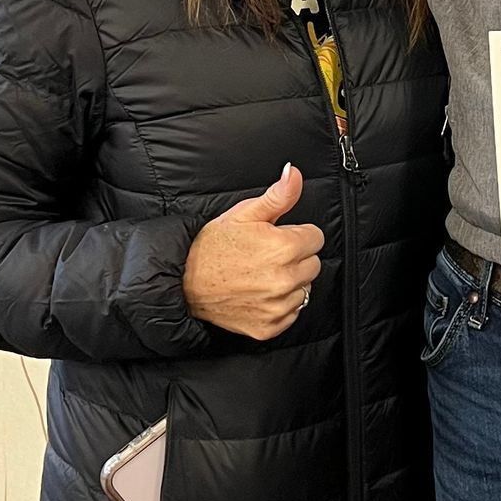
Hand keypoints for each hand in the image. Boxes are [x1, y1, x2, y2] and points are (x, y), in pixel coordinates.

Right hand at [182, 162, 324, 339]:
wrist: (184, 283)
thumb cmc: (212, 248)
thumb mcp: (244, 214)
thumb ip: (278, 196)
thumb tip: (294, 173)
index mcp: (283, 247)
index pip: (316, 238)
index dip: (296, 234)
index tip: (277, 238)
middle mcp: (284, 279)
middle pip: (313, 264)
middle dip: (295, 258)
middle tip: (266, 256)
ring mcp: (278, 305)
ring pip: (304, 289)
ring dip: (289, 282)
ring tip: (260, 275)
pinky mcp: (270, 326)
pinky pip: (292, 313)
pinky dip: (279, 305)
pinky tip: (258, 294)